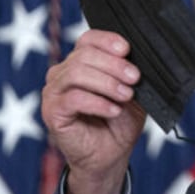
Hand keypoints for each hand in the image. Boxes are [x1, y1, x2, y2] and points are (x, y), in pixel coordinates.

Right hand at [41, 29, 145, 193]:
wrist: (111, 154)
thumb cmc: (119, 121)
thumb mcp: (132, 92)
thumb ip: (131, 74)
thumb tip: (142, 58)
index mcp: (81, 63)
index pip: (88, 39)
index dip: (107, 40)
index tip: (127, 50)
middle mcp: (63, 73)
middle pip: (84, 55)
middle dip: (114, 65)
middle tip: (134, 78)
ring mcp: (54, 92)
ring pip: (76, 73)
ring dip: (107, 83)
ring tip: (126, 95)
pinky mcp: (52, 112)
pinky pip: (73, 99)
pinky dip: (98, 102)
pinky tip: (113, 110)